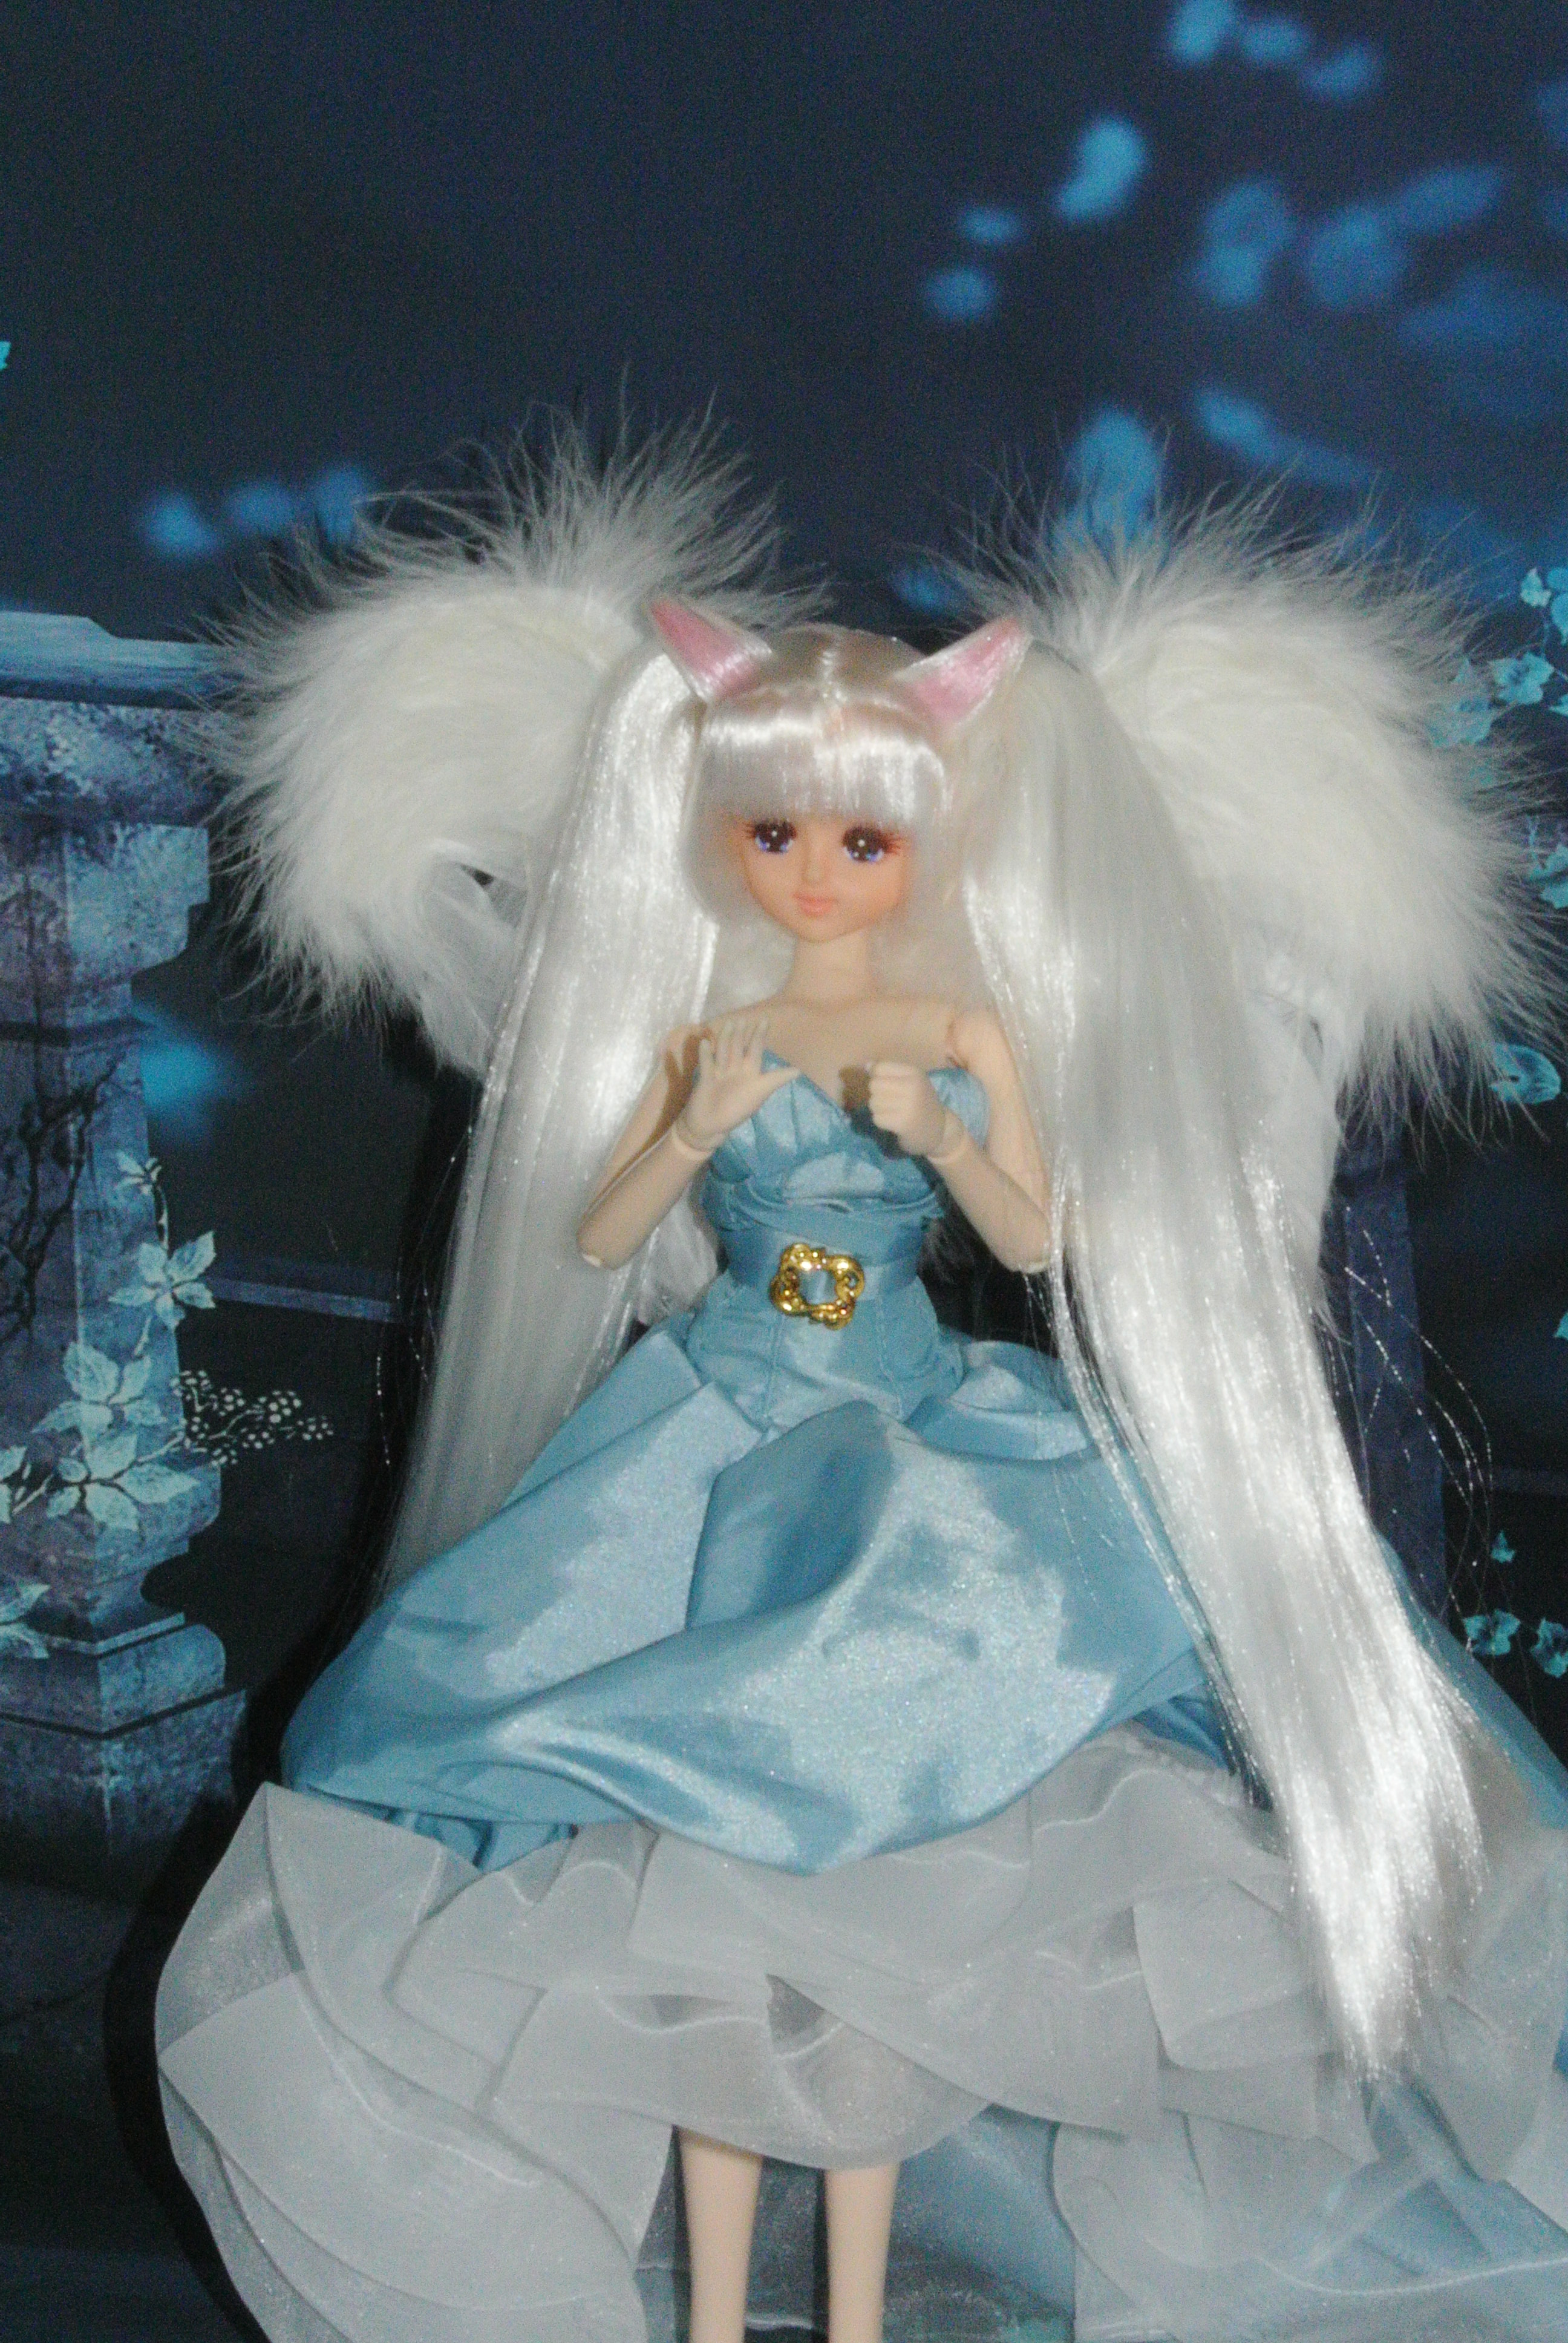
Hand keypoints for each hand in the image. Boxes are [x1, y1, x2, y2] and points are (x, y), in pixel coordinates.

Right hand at [680, 1016, 798, 1148]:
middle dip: (741, 1034)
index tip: (764, 1020)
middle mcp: (735, 1070)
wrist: (712, 1126)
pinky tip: (705, 1042)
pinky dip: (706, 1054)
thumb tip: (799, 1071)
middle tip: (743, 1017)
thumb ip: (776, 1079)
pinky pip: (706, 1064)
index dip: (759, 1036)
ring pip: (723, 1052)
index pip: (756, 1050)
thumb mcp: (760, 1093)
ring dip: (725, 1039)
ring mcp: (720, 1074)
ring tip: (728, 1024)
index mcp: (749, 1073)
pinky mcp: (706, 1079)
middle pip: (738, 1048)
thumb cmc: (737, 1110)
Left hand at [867, 1062, 951, 1157]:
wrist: (941, 1130)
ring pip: (873, 1102)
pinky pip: (877, 1118)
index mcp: (914, 1072)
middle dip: (876, 1094)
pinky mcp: (903, 1123)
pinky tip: (893, 1123)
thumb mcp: (911, 1082)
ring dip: (878, 1110)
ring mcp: (908, 1105)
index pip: (880, 1068)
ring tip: (892, 1113)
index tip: (887, 1086)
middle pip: (874, 1085)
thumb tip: (867, 1066)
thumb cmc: (922, 1103)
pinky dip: (881, 1122)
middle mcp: (912, 1086)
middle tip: (889, 1102)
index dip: (877, 1077)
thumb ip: (890, 1073)